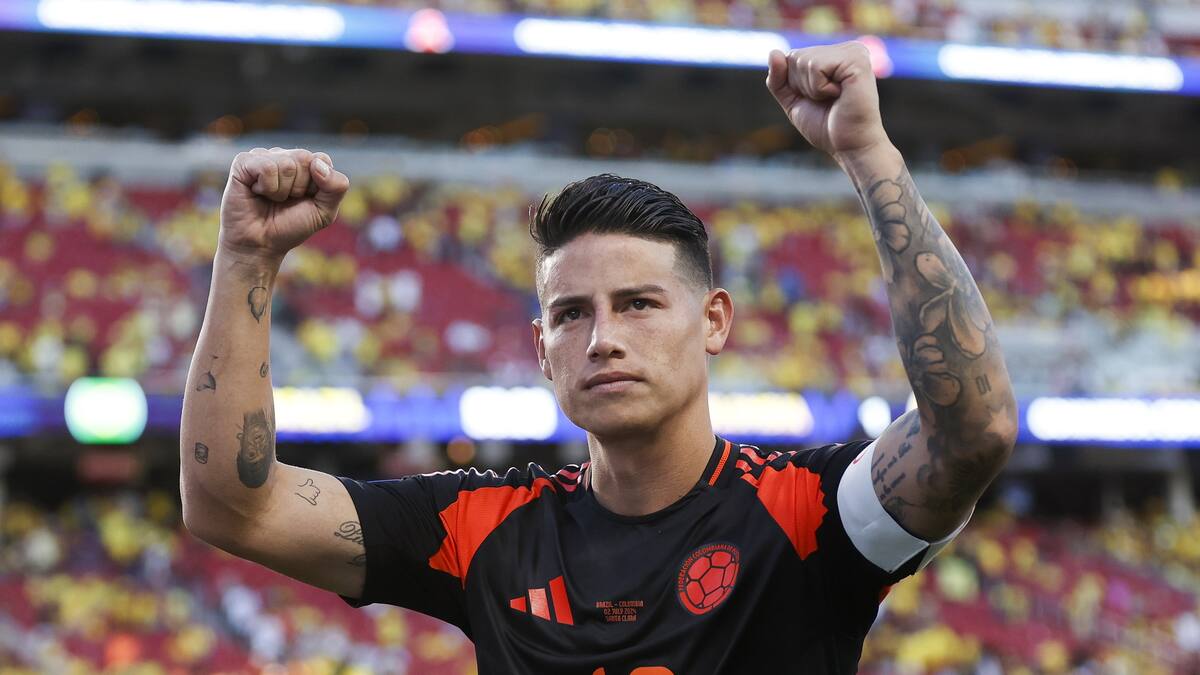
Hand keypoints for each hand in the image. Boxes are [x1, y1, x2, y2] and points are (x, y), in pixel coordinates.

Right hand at [218, 147, 349, 261]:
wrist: (260, 244)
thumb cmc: (290, 227)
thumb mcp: (324, 212)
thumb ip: (337, 187)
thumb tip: (317, 164)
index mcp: (305, 165)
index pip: (322, 160)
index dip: (317, 186)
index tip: (304, 199)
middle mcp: (284, 156)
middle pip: (305, 158)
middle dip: (299, 188)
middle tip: (285, 201)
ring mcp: (263, 157)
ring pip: (286, 163)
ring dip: (281, 191)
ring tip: (270, 199)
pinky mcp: (243, 162)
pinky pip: (266, 167)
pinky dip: (267, 187)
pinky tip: (257, 193)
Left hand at [766, 42, 890, 164]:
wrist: (849, 146)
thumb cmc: (826, 125)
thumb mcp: (793, 101)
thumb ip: (778, 78)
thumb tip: (773, 51)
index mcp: (834, 54)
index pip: (791, 58)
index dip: (795, 85)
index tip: (818, 99)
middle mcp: (845, 48)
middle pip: (795, 57)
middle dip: (802, 86)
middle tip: (827, 100)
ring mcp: (853, 51)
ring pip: (804, 60)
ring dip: (812, 89)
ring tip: (835, 97)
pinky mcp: (856, 59)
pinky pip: (816, 66)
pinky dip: (819, 88)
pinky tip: (840, 94)